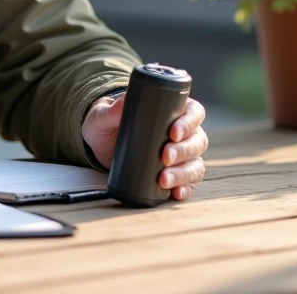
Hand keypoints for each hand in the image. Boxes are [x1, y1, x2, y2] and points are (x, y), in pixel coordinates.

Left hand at [81, 94, 207, 200]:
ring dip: (183, 173)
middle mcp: (183, 134)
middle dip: (183, 151)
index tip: (173, 133)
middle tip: (165, 157)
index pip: (193, 113)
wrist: (100, 145)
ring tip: (164, 180)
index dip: (188, 123)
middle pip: (197, 141)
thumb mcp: (104, 114)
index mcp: (174, 110)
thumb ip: (111, 110)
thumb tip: (122, 103)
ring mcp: (181, 156)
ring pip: (195, 164)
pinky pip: (188, 184)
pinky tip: (175, 193)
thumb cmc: (107, 123)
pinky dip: (185, 189)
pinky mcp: (174, 175)